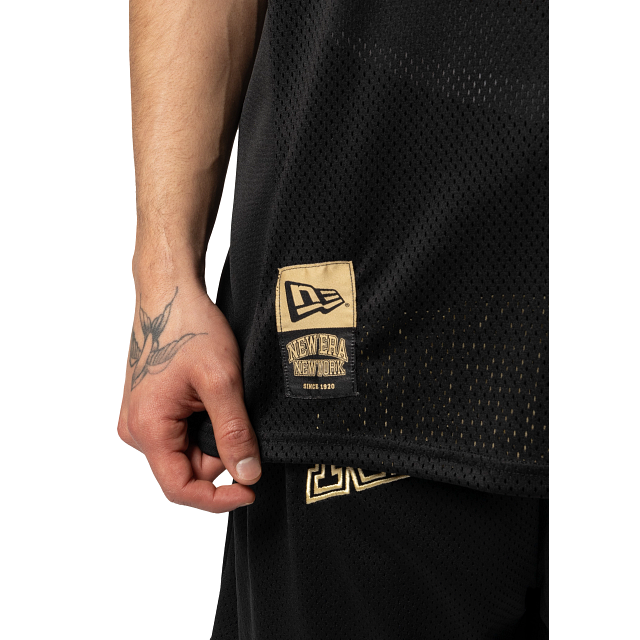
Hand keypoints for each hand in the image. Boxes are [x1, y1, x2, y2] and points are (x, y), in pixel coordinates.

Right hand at [117, 282, 260, 512]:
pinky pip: (182, 431)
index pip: (180, 489)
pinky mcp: (151, 407)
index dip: (218, 498)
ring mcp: (142, 418)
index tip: (251, 489)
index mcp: (146, 428)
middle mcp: (136, 429)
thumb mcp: (221, 382)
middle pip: (187, 468)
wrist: (170, 294)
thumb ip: (234, 433)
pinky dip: (204, 421)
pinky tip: (209, 394)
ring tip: (220, 394)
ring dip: (213, 432)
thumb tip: (247, 475)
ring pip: (188, 449)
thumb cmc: (189, 327)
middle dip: (220, 451)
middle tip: (237, 411)